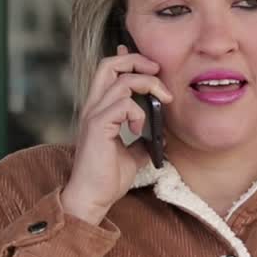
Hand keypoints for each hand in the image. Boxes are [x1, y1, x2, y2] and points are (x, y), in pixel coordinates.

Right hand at [60, 44, 173, 224]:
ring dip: (149, 85)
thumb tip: (162, 138)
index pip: (108, 71)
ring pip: (122, 80)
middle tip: (158, 72)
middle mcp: (93, 107)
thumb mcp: (133, 155)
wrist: (92, 197)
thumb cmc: (107, 178)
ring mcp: (94, 114)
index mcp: (99, 109)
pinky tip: (140, 129)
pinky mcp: (98, 126)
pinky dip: (138, 112)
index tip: (150, 65)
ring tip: (163, 100)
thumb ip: (143, 141)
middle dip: (137, 61)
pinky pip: (123, 104)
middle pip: (109, 64)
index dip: (127, 59)